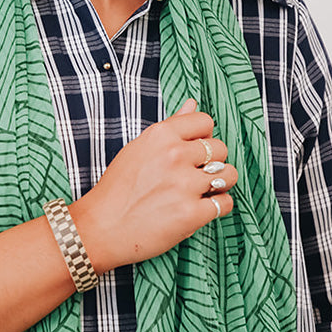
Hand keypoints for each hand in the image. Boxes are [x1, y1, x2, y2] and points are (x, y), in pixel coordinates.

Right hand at [71, 99, 237, 272]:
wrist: (101, 228)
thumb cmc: (118, 188)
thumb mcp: (139, 148)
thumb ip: (171, 126)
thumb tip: (193, 102)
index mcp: (161, 135)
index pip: (205, 121)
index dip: (203, 137)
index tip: (194, 151)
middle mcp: (175, 155)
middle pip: (220, 148)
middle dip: (213, 162)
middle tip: (196, 175)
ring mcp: (184, 185)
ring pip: (229, 175)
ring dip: (221, 183)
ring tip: (205, 191)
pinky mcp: (191, 214)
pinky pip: (225, 203)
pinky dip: (218, 207)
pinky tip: (202, 208)